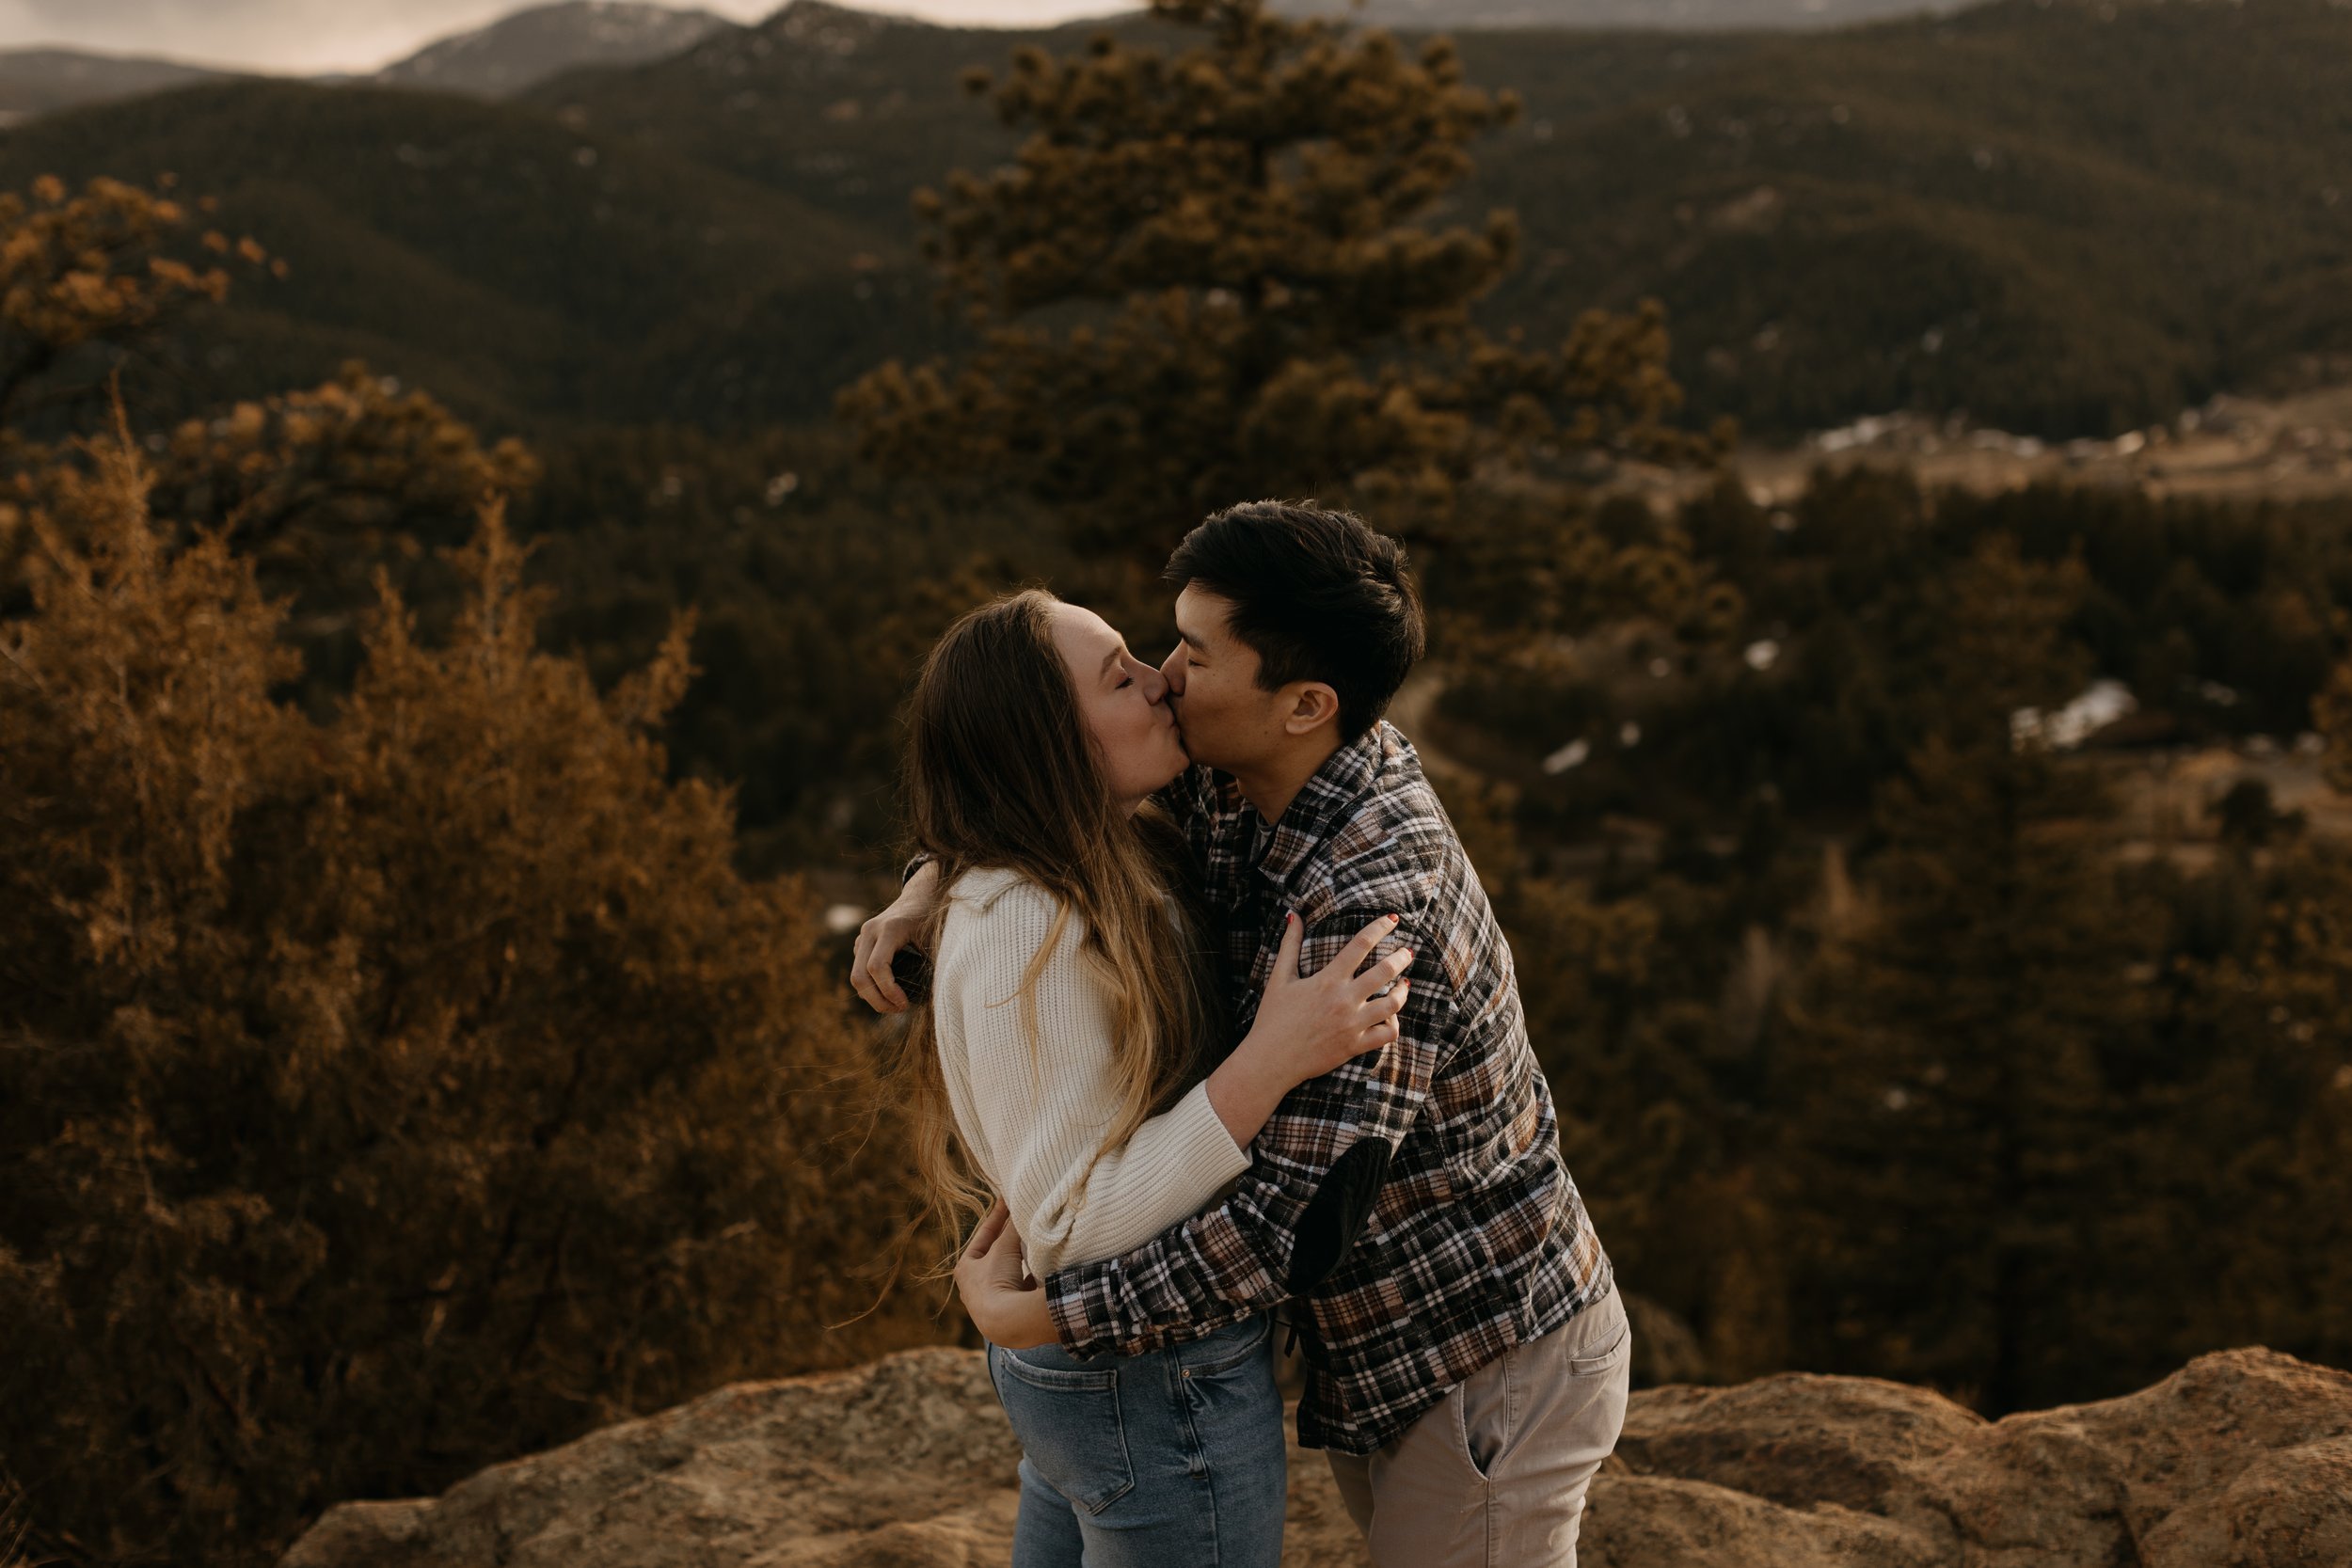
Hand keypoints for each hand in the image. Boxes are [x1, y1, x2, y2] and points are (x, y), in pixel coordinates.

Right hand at [851, 861, 940, 1012]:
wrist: (921, 895)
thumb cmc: (933, 917)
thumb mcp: (937, 938)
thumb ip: (936, 963)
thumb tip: (937, 998)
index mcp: (890, 928)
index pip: (877, 967)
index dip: (888, 991)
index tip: (905, 1004)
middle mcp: (871, 931)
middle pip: (860, 976)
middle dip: (877, 1000)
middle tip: (899, 1010)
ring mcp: (863, 936)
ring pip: (856, 975)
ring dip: (872, 996)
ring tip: (896, 1005)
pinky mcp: (862, 943)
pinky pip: (859, 970)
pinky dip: (870, 986)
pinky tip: (889, 993)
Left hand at [955, 1198, 1055, 1348]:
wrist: (1008, 1322)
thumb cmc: (997, 1281)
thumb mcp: (1004, 1248)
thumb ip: (1011, 1227)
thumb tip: (1020, 1206)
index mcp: (965, 1268)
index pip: (984, 1235)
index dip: (997, 1217)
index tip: (1007, 1200)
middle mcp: (972, 1287)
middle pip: (993, 1256)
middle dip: (1007, 1241)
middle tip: (1019, 1222)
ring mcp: (988, 1303)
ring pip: (1006, 1274)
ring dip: (1018, 1262)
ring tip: (1031, 1246)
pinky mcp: (1006, 1315)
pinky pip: (1018, 1291)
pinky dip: (1027, 1281)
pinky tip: (1040, 1275)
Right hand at [1201, 912, 1413, 1148]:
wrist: (1270, 1060)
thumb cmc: (1272, 1018)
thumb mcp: (1279, 977)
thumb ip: (1289, 945)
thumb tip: (1293, 915)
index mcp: (1328, 979)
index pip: (1361, 944)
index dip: (1380, 927)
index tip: (1392, 919)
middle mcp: (1344, 1000)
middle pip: (1385, 971)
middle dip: (1401, 957)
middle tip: (1407, 952)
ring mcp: (1352, 1024)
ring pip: (1393, 1004)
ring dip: (1403, 991)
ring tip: (1405, 983)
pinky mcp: (1355, 1046)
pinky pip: (1387, 1034)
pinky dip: (1394, 1023)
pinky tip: (1391, 1016)